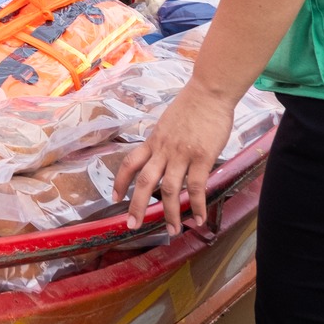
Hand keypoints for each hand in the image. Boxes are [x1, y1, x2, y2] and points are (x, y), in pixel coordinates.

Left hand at [113, 81, 233, 234]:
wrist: (209, 92)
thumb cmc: (192, 105)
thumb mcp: (168, 122)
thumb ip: (164, 140)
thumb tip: (164, 154)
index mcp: (154, 140)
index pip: (130, 163)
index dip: (120, 181)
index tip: (114, 197)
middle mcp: (163, 150)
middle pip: (144, 181)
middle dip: (137, 206)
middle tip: (133, 225)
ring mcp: (182, 155)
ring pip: (169, 190)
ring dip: (169, 214)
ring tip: (172, 231)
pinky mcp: (202, 157)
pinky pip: (196, 187)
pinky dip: (196, 205)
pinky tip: (199, 218)